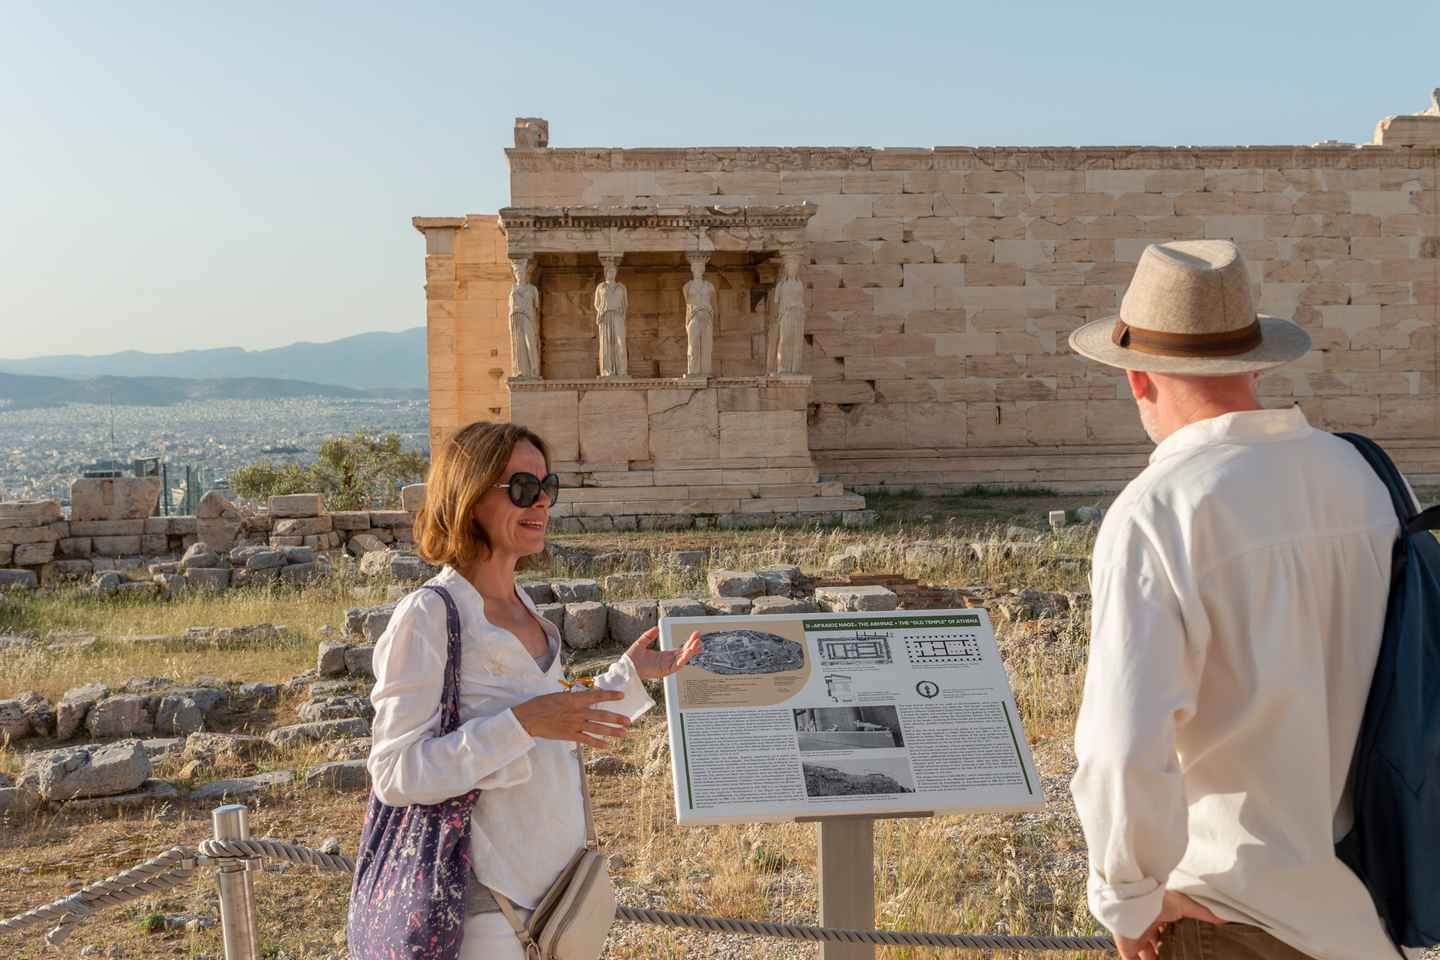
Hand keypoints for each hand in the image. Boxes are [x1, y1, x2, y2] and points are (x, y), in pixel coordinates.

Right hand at [512, 689, 632, 748]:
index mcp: (574, 699)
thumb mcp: (559, 696)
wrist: (529, 718)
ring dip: (612, 731)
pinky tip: (606, 745)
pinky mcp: (569, 735)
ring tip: (623, 733)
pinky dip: (597, 743)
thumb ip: (574, 697)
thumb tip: (588, 696)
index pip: (597, 696)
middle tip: (629, 720)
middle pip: (601, 715)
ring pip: (597, 728)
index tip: (622, 696)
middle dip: (616, 718)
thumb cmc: (542, 704)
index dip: (610, 695)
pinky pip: (586, 740)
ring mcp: (574, 724)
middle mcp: (577, 711)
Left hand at [625, 627, 701, 680]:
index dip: (688, 643)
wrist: (626, 668)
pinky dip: (683, 660)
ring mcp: (666, 667)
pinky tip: (687, 653)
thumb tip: (656, 628)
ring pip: (682, 660)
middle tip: (699, 638)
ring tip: (697, 645)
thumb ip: (649, 635)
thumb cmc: (631, 659)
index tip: (695, 636)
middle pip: (683, 654)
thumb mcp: (641, 643)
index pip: (680, 649)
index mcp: (664, 656)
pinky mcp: (664, 671)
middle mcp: (667, 661)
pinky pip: (676, 666)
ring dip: (690, 652)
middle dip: (692, 646)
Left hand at [1116, 890, 1224, 959]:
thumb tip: (1225, 920)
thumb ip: (1203, 913)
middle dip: (1169, 954)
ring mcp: (1137, 940)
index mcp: (1159, 918)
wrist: (1135, 902)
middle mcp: (1147, 929)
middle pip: (1159, 947)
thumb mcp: (1185, 905)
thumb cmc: (1159, 901)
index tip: (1190, 951)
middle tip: (1183, 959)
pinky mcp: (1128, 949)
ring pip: (1149, 956)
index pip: (1169, 934)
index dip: (1179, 943)